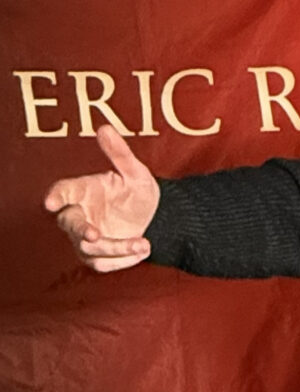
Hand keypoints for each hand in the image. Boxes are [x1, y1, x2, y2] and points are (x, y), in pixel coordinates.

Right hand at [44, 124, 159, 270]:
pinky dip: (122, 260)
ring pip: (88, 249)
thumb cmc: (138, 192)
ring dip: (115, 249)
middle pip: (70, 224)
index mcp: (84, 190)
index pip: (63, 191)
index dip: (56, 196)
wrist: (156, 218)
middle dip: (81, 230)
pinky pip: (102, 264)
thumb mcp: (136, 173)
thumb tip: (104, 128)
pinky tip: (143, 249)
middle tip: (94, 235)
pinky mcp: (96, 255)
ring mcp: (85, 237)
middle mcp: (80, 213)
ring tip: (143, 244)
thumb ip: (120, 154)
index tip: (51, 202)